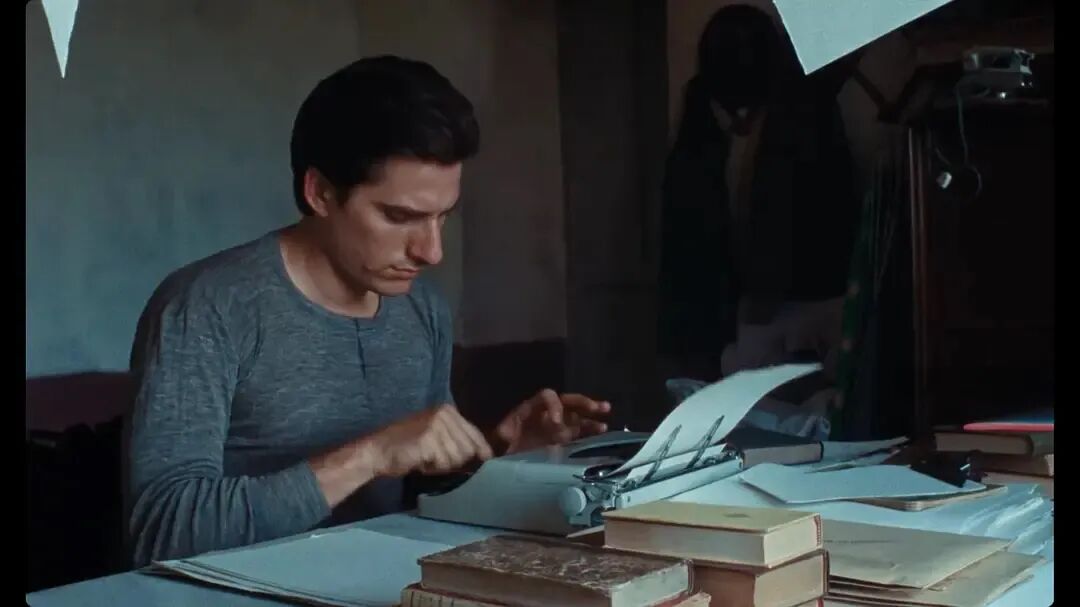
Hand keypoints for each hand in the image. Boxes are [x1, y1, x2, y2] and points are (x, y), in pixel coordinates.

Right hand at [366, 404, 494, 476]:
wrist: (378, 450)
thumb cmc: (408, 447)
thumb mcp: (438, 438)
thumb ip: (458, 441)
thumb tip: (486, 456)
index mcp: (449, 410)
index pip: (476, 434)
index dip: (483, 451)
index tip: (486, 462)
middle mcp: (445, 414)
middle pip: (469, 449)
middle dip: (456, 461)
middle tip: (435, 460)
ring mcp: (437, 425)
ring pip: (457, 458)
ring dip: (443, 465)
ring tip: (426, 459)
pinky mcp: (428, 439)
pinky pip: (443, 462)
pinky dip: (433, 468)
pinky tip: (420, 461)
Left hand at [492, 389, 610, 454]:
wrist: (499, 458)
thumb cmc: (499, 445)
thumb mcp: (500, 435)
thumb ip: (506, 433)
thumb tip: (509, 435)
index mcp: (531, 408)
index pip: (548, 396)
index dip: (554, 406)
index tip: (556, 423)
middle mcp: (546, 414)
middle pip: (568, 403)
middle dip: (584, 404)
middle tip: (600, 408)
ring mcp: (554, 427)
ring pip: (576, 418)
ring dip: (591, 420)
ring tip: (604, 425)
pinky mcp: (560, 441)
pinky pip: (577, 434)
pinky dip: (589, 433)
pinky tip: (601, 435)